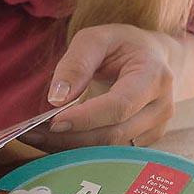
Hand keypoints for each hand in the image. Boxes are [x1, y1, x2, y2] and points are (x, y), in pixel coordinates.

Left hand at [22, 24, 193, 151]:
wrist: (153, 57)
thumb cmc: (121, 45)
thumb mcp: (96, 39)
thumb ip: (76, 63)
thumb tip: (57, 99)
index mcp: (153, 76)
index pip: (119, 106)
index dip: (85, 118)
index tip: (53, 123)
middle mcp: (161, 107)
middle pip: (113, 134)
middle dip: (70, 138)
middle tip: (32, 135)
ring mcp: (157, 128)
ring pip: (111, 150)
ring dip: (72, 148)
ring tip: (38, 139)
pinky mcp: (145, 141)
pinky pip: (112, 154)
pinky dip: (82, 151)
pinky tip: (57, 142)